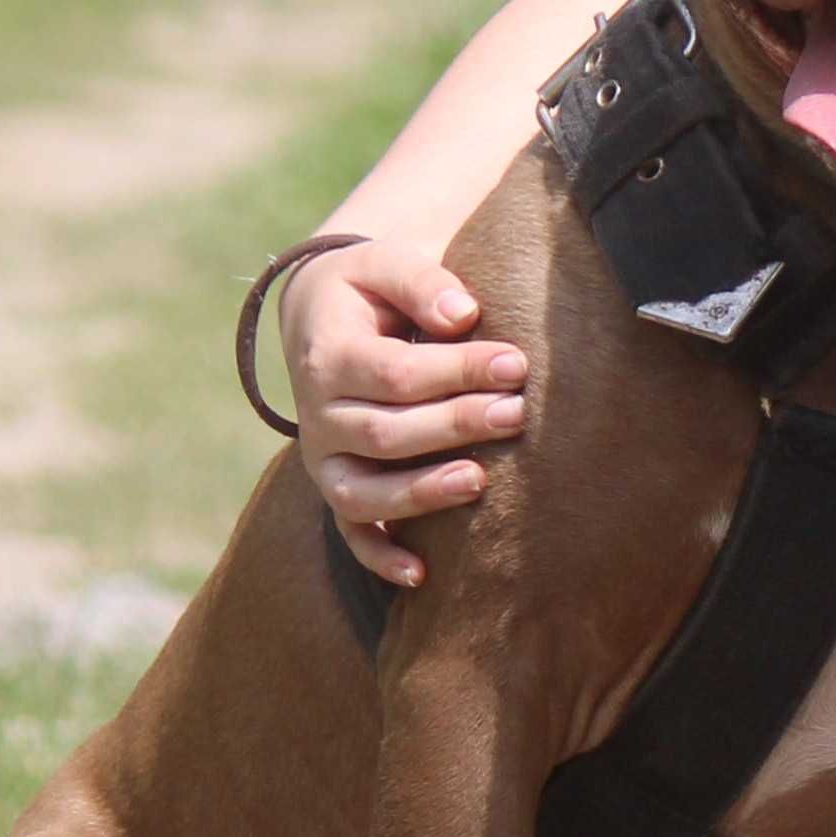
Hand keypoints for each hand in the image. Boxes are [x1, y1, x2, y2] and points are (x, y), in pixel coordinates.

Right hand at [282, 243, 527, 586]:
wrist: (322, 317)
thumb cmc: (369, 289)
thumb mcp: (384, 262)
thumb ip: (421, 280)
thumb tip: (464, 314)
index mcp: (329, 356)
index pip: (397, 374)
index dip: (457, 371)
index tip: (516, 362)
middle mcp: (318, 416)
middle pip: (387, 433)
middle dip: (456, 424)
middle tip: (517, 412)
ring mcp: (325, 459)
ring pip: (364, 492)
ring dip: (422, 492)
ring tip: (480, 481)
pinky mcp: (338, 486)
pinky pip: (352, 532)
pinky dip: (380, 557)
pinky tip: (422, 573)